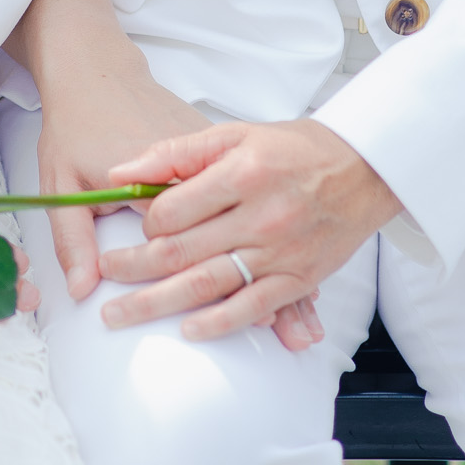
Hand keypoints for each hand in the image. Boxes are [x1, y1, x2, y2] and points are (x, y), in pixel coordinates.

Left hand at [37, 57, 322, 352]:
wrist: (361, 166)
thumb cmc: (292, 147)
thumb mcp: (232, 134)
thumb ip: (175, 153)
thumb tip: (120, 172)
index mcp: (239, 173)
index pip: (172, 209)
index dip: (143, 221)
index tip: (133, 225)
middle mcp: (258, 215)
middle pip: (180, 251)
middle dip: (132, 268)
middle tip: (103, 276)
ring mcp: (279, 251)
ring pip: (207, 284)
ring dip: (157, 303)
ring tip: (119, 313)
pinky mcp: (298, 277)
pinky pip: (252, 306)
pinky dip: (218, 323)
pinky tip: (187, 330)